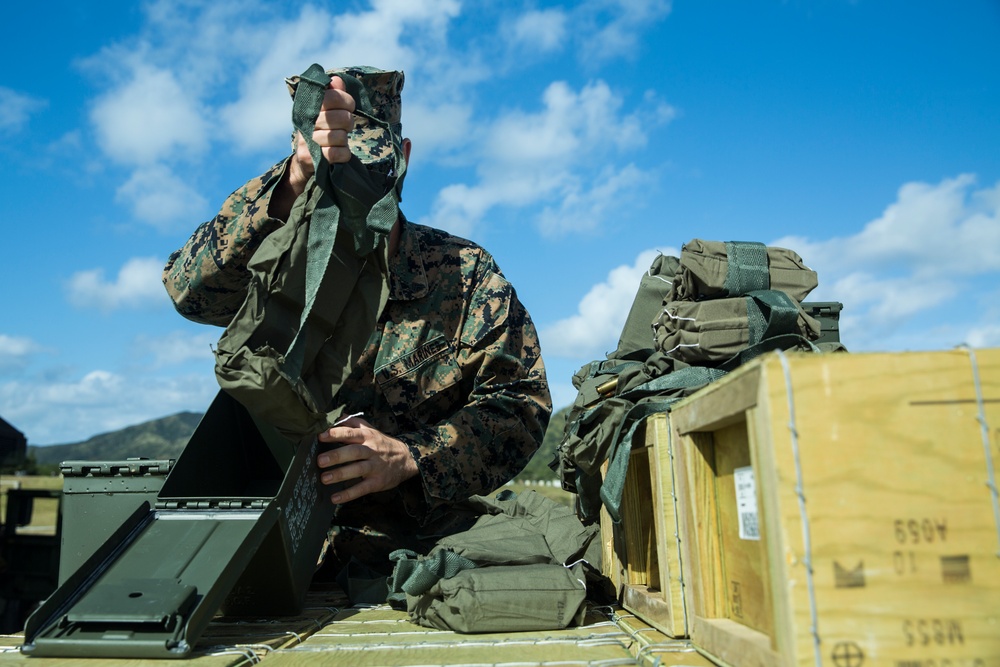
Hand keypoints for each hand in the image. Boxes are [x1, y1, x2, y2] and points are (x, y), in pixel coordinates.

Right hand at [287, 75, 356, 193]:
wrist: (304, 160)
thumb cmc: (320, 131)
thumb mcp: (324, 111)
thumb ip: (332, 94)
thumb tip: (337, 80)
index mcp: (309, 106)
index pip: (333, 96)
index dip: (347, 101)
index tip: (348, 107)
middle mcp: (305, 121)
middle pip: (342, 118)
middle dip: (348, 123)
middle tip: (345, 127)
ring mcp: (306, 140)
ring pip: (340, 137)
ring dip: (344, 141)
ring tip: (338, 141)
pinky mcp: (309, 158)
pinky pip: (338, 154)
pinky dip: (343, 154)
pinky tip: (338, 153)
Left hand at [316, 416, 418, 503]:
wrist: (407, 458)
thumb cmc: (381, 444)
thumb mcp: (370, 430)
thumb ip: (352, 422)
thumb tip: (334, 417)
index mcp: (367, 436)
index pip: (350, 433)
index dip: (336, 434)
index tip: (321, 436)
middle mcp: (371, 450)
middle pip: (353, 452)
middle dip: (337, 456)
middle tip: (320, 460)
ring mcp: (375, 467)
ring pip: (358, 470)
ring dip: (341, 474)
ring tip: (324, 478)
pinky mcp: (377, 482)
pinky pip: (362, 488)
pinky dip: (349, 494)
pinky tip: (335, 498)